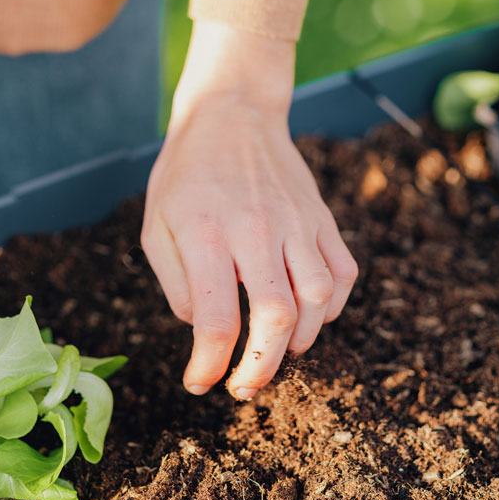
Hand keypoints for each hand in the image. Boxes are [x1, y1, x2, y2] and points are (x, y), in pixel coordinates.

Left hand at [142, 20, 357, 399]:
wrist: (232, 113)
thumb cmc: (186, 175)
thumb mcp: (156, 227)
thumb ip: (177, 285)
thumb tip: (205, 331)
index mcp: (206, 235)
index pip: (216, 321)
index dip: (209, 367)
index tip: (200, 382)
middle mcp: (256, 230)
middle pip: (275, 318)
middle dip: (261, 368)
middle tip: (244, 387)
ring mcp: (296, 222)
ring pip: (317, 299)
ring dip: (299, 340)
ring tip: (276, 349)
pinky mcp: (321, 217)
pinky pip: (342, 274)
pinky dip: (331, 307)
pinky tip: (307, 315)